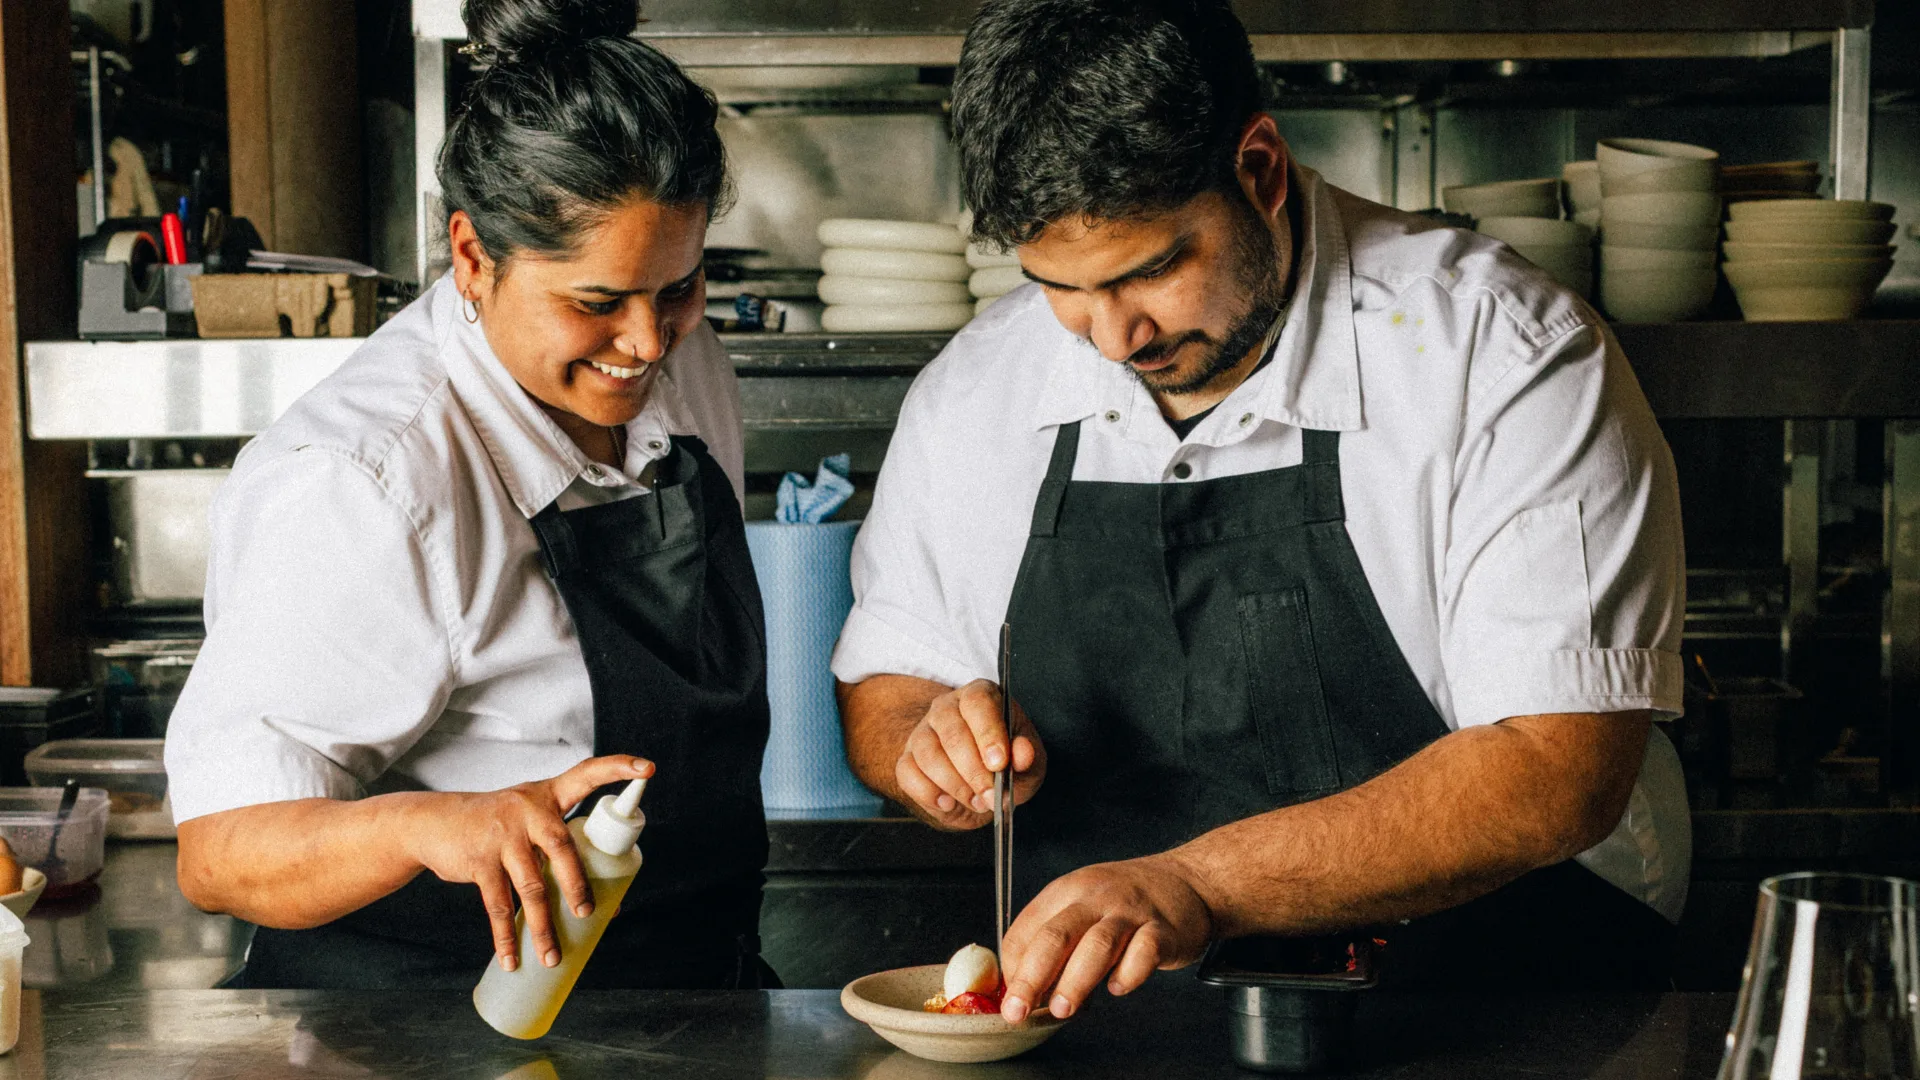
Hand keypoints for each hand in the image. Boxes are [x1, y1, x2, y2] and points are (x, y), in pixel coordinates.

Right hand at [403, 754, 652, 971]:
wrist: (434, 822)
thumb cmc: (497, 826)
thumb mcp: (527, 821)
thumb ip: (560, 851)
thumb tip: (607, 909)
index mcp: (549, 796)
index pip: (587, 774)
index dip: (617, 768)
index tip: (647, 768)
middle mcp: (528, 809)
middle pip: (562, 848)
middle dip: (577, 885)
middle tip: (587, 913)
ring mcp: (502, 835)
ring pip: (531, 887)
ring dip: (543, 927)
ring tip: (552, 956)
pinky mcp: (479, 860)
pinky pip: (498, 905)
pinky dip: (506, 936)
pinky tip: (512, 958)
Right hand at [894, 678, 1045, 829]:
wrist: (978, 782)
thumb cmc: (1006, 765)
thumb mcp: (1028, 764)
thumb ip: (1028, 759)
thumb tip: (1023, 753)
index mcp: (981, 696)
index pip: (978, 702)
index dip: (987, 733)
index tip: (999, 764)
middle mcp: (947, 707)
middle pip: (952, 732)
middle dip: (973, 771)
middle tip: (990, 796)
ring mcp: (923, 731)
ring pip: (928, 754)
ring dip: (954, 785)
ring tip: (976, 801)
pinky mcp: (907, 757)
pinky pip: (907, 773)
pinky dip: (928, 793)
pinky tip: (948, 803)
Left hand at [1000, 855, 1213, 1022]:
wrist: (1187, 880)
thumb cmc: (1126, 902)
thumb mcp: (1081, 906)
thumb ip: (1054, 941)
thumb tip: (1024, 986)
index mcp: (1066, 892)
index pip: (1026, 929)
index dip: (1013, 968)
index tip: (1009, 998)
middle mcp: (1095, 897)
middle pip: (1055, 936)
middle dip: (1031, 978)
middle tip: (1018, 1010)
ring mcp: (1130, 912)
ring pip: (1096, 945)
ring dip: (1075, 981)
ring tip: (1063, 1009)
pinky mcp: (1163, 930)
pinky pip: (1143, 954)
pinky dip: (1128, 974)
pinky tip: (1118, 987)